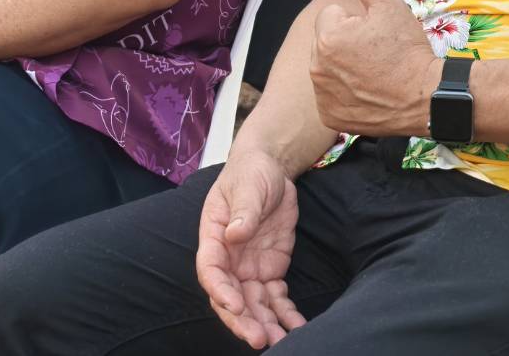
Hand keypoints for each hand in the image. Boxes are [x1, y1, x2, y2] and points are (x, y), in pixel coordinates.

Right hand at [196, 147, 306, 348]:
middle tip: (259, 338)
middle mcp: (229, 260)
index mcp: (214, 238)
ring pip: (254, 304)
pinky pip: (276, 298)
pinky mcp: (271, 270)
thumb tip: (235, 233)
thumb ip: (244, 208)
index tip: (235, 305)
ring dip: (266, 324)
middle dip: (244, 320)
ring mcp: (249, 268)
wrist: (271, 169)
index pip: (211, 270)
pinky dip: (285, 314)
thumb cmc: (252, 173)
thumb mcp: (249, 185)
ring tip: (281, 342)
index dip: (220, 291)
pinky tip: (297, 327)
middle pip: (231, 297)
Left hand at [309, 0, 437, 135]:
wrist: (425, 98)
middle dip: (348, 44)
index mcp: (328, 35)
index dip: (357, 22)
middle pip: (329, 42)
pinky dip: (345, 95)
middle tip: (378, 54)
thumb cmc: (407, 49)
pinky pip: (331, 97)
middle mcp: (317, 66)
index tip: (377, 35)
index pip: (334, 16)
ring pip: (329, 68)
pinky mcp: (330, 116)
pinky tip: (368, 93)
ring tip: (375, 73)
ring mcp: (322, 95)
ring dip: (345, 68)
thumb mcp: (389, 5)